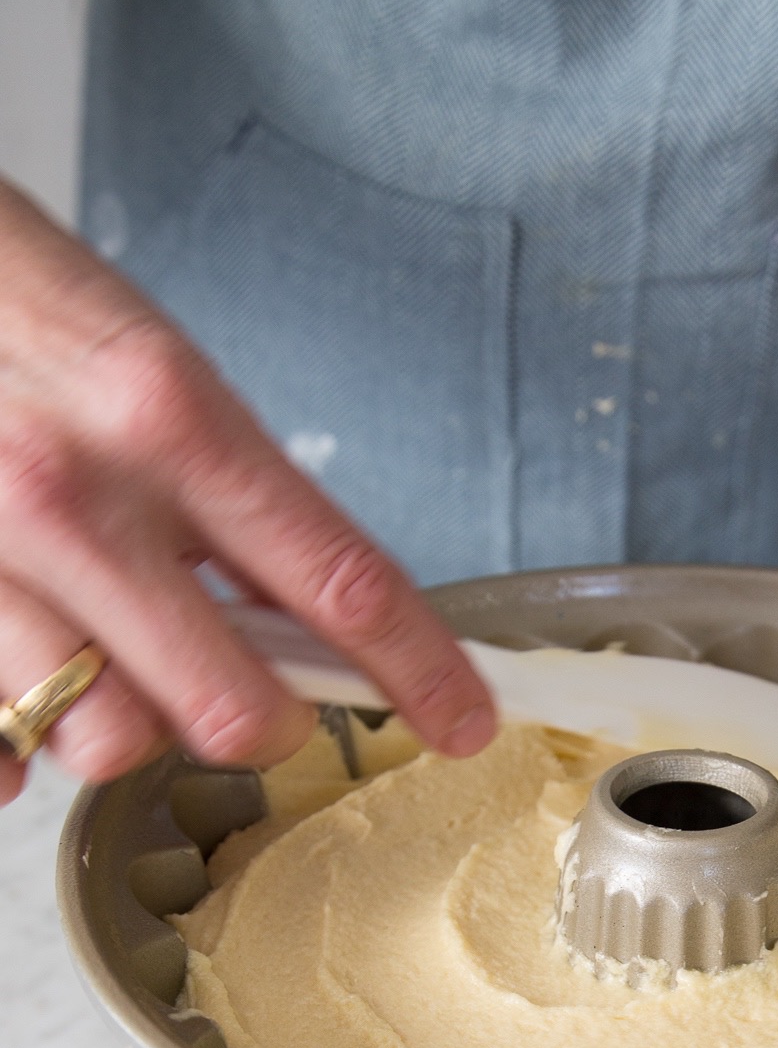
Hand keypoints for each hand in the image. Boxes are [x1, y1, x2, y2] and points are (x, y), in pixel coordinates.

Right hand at [0, 180, 494, 805]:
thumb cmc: (24, 305)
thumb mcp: (162, 376)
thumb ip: (237, 502)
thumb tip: (308, 618)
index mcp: (171, 418)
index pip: (343, 581)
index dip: (422, 671)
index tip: (463, 721)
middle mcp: (76, 498)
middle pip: (233, 711)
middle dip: (269, 719)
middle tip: (262, 688)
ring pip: (108, 742)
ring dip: (139, 722)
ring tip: (125, 658)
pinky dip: (22, 737)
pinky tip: (30, 676)